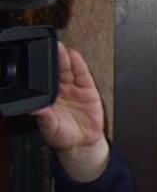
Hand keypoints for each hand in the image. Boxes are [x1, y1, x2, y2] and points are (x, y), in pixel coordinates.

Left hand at [32, 43, 109, 181]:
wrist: (83, 143)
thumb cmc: (63, 136)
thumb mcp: (50, 129)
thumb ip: (44, 118)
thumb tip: (34, 109)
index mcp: (47, 99)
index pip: (42, 81)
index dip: (40, 70)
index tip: (36, 61)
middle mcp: (59, 91)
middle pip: (55, 72)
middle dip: (53, 59)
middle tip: (50, 49)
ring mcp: (73, 89)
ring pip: (68, 70)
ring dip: (65, 59)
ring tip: (62, 50)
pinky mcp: (88, 90)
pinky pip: (83, 75)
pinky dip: (80, 66)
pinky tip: (75, 57)